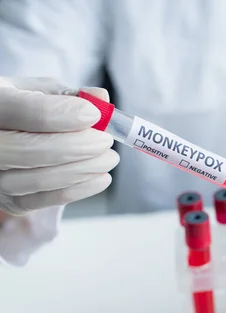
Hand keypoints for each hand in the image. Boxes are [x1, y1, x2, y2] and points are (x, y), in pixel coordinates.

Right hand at [0, 77, 118, 215]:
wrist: (8, 135)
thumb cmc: (29, 108)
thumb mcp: (44, 92)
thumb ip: (72, 95)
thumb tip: (101, 97)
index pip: (25, 111)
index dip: (64, 115)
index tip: (94, 115)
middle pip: (31, 149)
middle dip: (78, 146)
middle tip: (106, 141)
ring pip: (40, 178)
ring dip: (84, 170)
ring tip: (109, 158)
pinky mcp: (9, 200)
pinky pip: (45, 200)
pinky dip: (80, 189)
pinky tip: (101, 177)